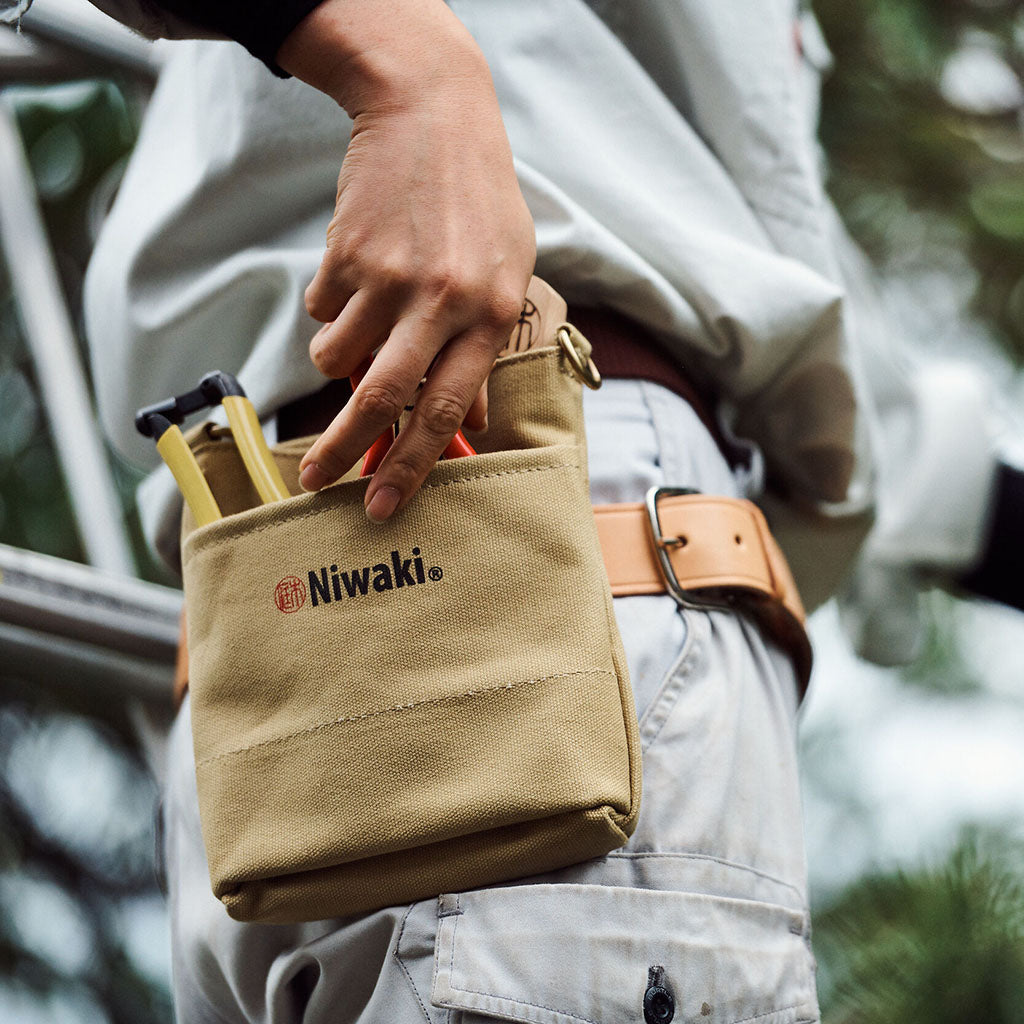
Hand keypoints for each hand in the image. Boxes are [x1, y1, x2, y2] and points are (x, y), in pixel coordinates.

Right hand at [276, 0, 535, 519]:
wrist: (431, 113)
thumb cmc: (479, 204)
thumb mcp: (507, 275)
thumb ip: (486, 351)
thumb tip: (472, 422)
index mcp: (491, 314)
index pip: (447, 409)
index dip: (412, 465)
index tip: (383, 504)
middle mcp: (443, 301)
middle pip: (382, 398)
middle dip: (345, 450)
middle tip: (317, 483)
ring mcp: (391, 275)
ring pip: (336, 355)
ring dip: (335, 359)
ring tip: (359, 324)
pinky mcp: (347, 253)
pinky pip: (321, 309)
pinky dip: (329, 308)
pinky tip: (359, 269)